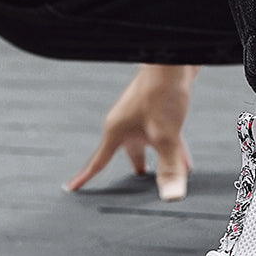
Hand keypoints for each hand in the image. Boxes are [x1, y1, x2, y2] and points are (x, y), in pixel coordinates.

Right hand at [64, 65, 198, 201]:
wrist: (174, 59)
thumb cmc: (162, 91)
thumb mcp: (167, 136)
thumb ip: (170, 166)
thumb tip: (170, 196)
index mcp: (117, 130)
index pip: (99, 161)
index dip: (85, 177)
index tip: (71, 189)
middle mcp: (126, 123)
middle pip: (128, 153)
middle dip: (136, 168)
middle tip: (137, 185)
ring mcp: (143, 115)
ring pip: (150, 145)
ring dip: (160, 159)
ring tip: (170, 173)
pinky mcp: (159, 108)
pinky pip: (163, 135)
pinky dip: (172, 148)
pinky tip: (185, 156)